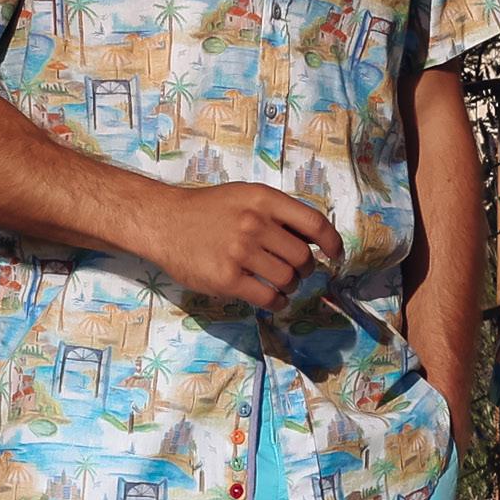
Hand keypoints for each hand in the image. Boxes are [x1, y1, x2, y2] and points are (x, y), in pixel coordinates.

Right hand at [149, 181, 345, 312]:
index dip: (332, 242)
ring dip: (290, 287)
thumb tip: (315, 241)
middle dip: (305, 270)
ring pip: (288, 279)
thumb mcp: (246, 196)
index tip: (335, 255)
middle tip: (296, 272)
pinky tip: (272, 299)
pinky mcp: (227, 279)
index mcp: (263, 199)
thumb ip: (278, 213)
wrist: (164, 222)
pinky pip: (268, 298)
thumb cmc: (208, 210)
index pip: (314, 223)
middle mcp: (254, 223)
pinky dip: (277, 303)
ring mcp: (240, 252)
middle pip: (302, 257)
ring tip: (280, 285)